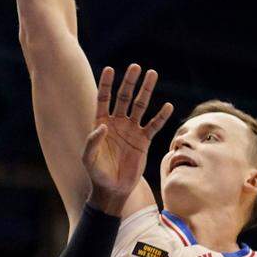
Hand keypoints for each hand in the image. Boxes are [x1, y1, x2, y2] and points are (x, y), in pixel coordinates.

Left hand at [82, 64, 173, 214]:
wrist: (112, 189)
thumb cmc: (96, 173)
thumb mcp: (88, 158)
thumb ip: (92, 142)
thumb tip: (102, 127)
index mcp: (101, 123)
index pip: (103, 99)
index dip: (106, 85)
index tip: (110, 69)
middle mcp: (117, 123)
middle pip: (124, 97)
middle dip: (129, 82)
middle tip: (135, 67)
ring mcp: (131, 130)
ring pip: (140, 106)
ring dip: (146, 91)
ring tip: (152, 74)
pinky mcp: (143, 141)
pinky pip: (154, 125)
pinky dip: (161, 116)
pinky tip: (167, 106)